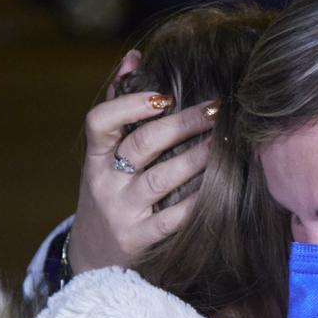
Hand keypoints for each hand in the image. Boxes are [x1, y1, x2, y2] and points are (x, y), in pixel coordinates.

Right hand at [69, 50, 215, 273]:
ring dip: (195, 158)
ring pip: (160, 179)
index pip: (99, 122)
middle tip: (216, 109)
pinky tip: (218, 186)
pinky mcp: (139, 240)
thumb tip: (135, 56)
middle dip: (181, 124)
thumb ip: (119, 107)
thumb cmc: (108, 195)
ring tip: (223, 141)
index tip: (165, 95)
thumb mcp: (102, 157)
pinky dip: (196, 202)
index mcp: (94, 158)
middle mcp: (104, 183)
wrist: (94, 261)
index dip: (130, 105)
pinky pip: (172, 219)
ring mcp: (121, 213)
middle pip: (142, 146)